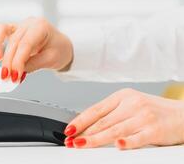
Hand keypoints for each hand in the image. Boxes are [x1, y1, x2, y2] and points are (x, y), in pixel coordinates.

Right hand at [0, 17, 72, 82]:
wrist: (62, 45)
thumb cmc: (59, 50)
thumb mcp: (50, 59)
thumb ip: (32, 65)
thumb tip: (15, 72)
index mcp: (41, 27)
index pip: (25, 45)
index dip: (18, 62)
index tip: (14, 77)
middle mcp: (29, 23)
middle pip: (13, 41)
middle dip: (8, 62)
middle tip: (7, 78)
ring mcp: (20, 25)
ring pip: (3, 30)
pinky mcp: (14, 30)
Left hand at [64, 88, 183, 149]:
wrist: (183, 114)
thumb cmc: (154, 110)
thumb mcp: (131, 105)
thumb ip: (113, 113)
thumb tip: (89, 125)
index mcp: (123, 96)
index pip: (96, 109)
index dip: (81, 120)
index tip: (69, 130)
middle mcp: (132, 103)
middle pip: (102, 121)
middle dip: (84, 132)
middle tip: (71, 141)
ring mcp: (143, 116)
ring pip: (114, 130)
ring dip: (95, 139)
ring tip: (81, 145)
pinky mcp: (155, 129)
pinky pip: (138, 137)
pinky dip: (127, 142)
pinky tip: (117, 145)